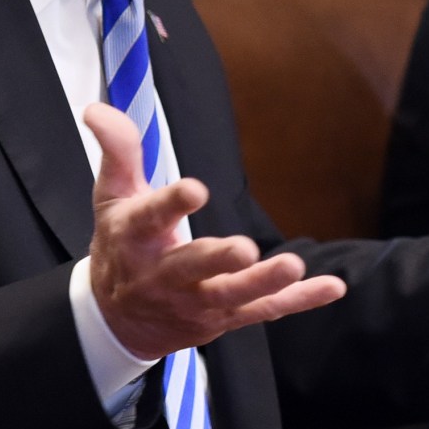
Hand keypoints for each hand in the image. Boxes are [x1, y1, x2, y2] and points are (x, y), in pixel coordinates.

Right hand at [84, 102, 345, 360]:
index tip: (196, 189)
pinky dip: (299, 300)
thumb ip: (117, 150)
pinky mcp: (224, 318)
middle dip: (218, 259)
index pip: (150, 218)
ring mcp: (196, 300)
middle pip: (192, 267)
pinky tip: (332, 287)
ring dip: (263, 283)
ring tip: (293, 265)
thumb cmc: (120, 245)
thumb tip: (97, 108)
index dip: (171, 204)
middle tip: (244, 249)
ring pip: (231, 295)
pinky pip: (264, 310)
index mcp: (135, 237)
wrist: (117, 320)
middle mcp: (164, 274)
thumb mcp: (111, 196)